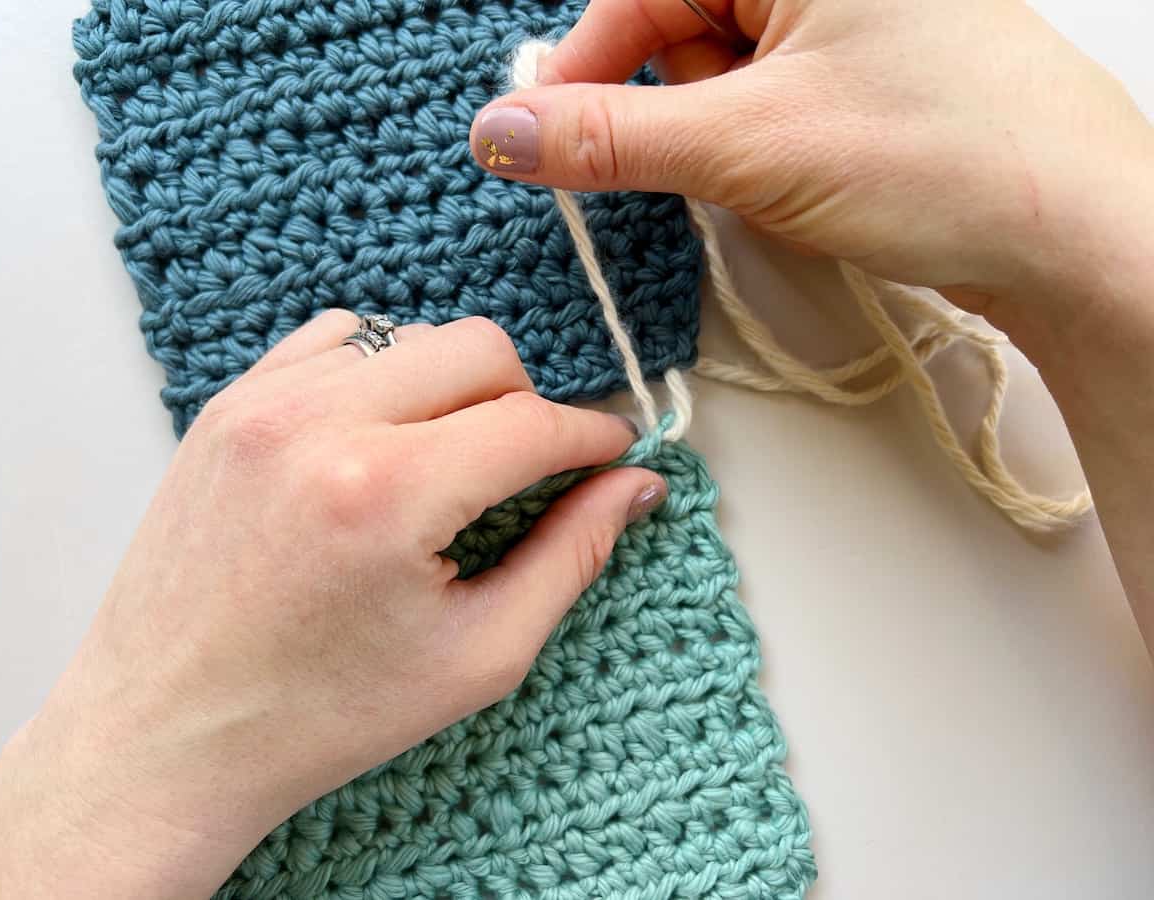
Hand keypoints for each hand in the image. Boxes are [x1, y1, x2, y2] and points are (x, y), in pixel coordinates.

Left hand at [0, 313, 664, 899]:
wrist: (168, 733)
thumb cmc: (320, 715)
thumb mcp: (477, 656)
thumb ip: (571, 557)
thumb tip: (634, 487)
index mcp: (389, 494)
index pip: (533, 422)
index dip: (594, 435)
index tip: (614, 453)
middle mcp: (321, 425)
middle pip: (481, 348)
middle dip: (528, 403)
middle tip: (529, 468)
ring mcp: (263, 404)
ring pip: (411, 334)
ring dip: (453, 387)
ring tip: (446, 461)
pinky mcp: (229, 405)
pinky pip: (335, 339)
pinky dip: (380, 371)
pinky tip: (381, 434)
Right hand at [469, 0, 1153, 350]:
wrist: (1071, 233)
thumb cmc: (947, 155)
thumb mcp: (748, 145)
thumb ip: (609, 137)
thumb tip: (502, 130)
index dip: (582, 63)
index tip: (537, 134)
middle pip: (675, 22)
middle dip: (664, 103)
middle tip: (687, 162)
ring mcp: (844, 19)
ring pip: (718, 70)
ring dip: (714, 132)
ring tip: (775, 170)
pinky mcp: (860, 72)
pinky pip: (764, 97)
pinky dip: (753, 145)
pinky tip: (797, 174)